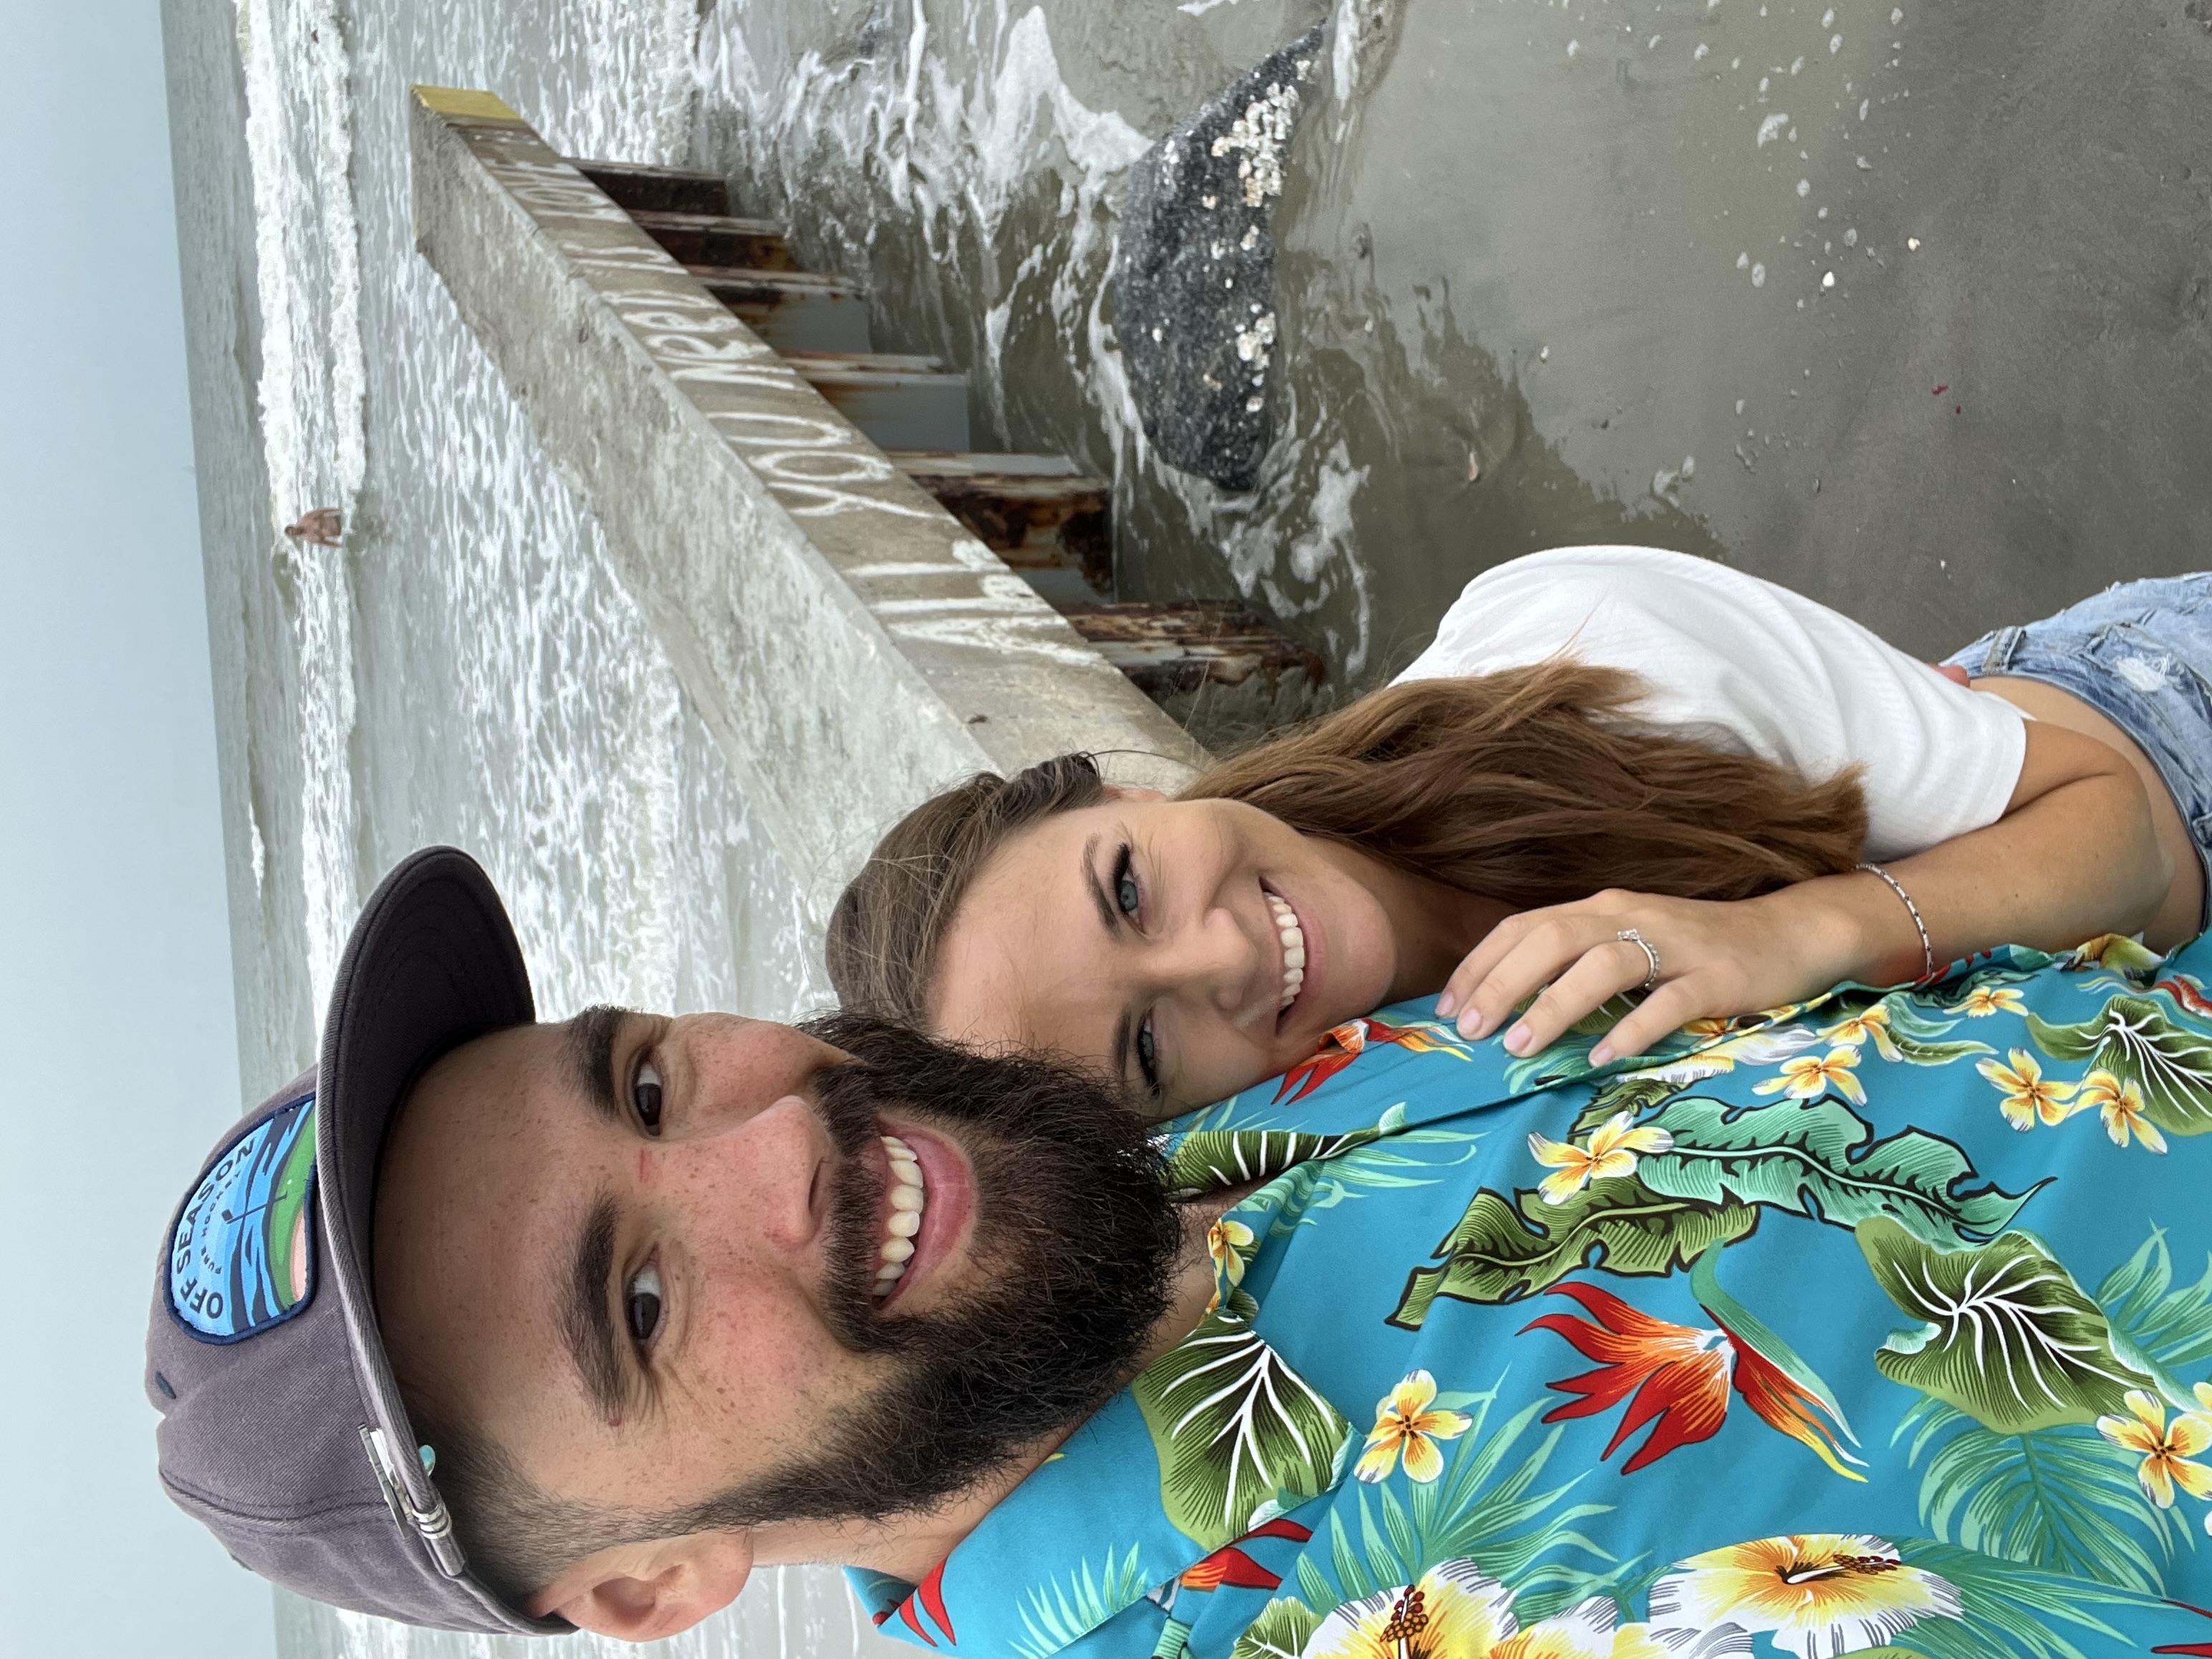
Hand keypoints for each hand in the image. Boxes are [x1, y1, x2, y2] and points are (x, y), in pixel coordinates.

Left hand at [1434, 888, 1845, 1064]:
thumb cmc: (1694, 949)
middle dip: (1502, 984)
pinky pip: (1668, 1002)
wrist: (1789, 934)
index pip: (1523, 927)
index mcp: (1599, 908)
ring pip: (1603, 964)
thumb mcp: (1626, 943)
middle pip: (1551, 939)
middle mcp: (1629, 916)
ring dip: (1555, 1004)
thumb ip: (1575, 963)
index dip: (1481, 965)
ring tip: (1521, 1047)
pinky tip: (1602, 1058)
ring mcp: (1675, 945)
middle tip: (1469, 1031)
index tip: (1446, 1009)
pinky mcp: (1716, 977)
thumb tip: (1510, 1004)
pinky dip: (1632, 1029)